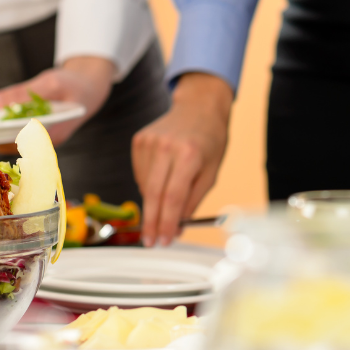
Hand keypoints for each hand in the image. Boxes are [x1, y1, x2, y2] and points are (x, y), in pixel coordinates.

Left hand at [0, 56, 115, 146]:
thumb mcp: (48, 82)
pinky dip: (6, 130)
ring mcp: (44, 141)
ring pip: (15, 144)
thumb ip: (20, 93)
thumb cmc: (73, 84)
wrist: (91, 89)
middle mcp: (48, 142)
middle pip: (15, 147)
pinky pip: (19, 137)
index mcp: (54, 132)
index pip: (20, 144)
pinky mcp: (40, 135)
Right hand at [132, 72, 231, 246]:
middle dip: (152, 222)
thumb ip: (193, 201)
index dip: (167, 223)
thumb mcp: (211, 174)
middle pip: (154, 194)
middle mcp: (166, 146)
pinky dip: (149, 186)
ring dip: (153, 204)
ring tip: (166, 204)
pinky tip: (162, 179)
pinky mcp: (138, 141)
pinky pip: (140, 174)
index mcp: (189, 154)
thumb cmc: (210, 142)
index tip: (164, 240)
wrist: (199, 107)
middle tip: (151, 242)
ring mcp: (149, 142)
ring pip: (145, 187)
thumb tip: (176, 228)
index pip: (173, 197)